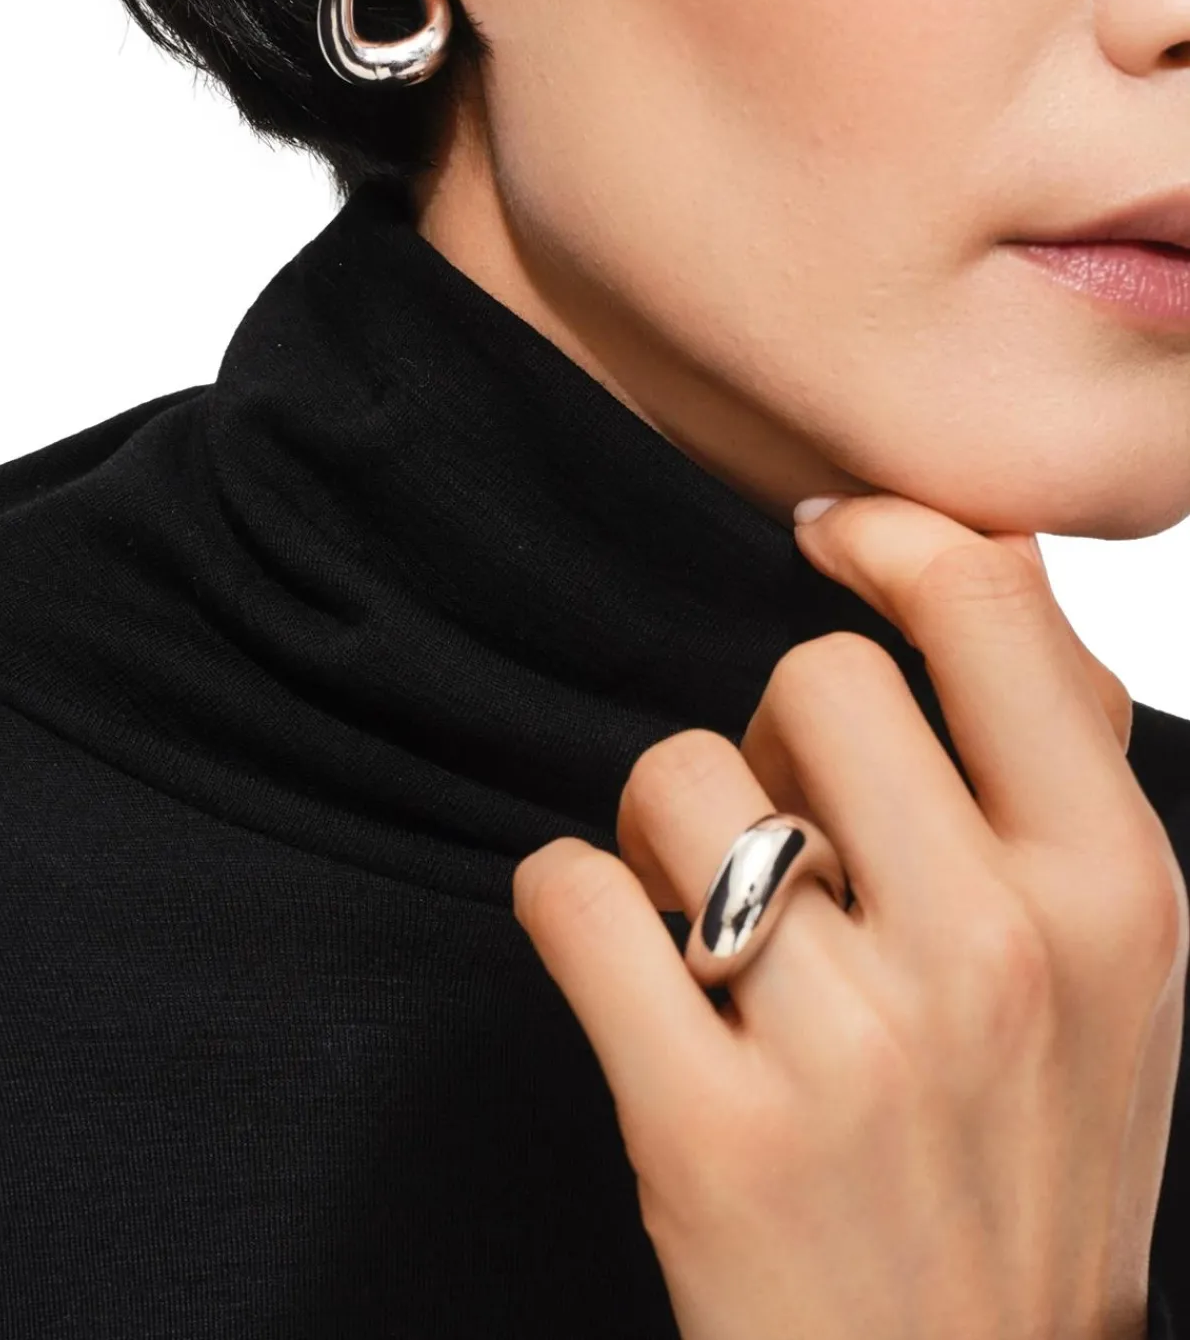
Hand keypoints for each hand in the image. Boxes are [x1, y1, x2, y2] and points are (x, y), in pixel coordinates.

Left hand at [511, 495, 1187, 1339]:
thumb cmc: (1032, 1148)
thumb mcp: (1118, 958)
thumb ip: (1064, 753)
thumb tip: (983, 548)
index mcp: (1114, 891)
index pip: (988, 609)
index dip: (891, 538)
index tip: (826, 541)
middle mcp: (995, 955)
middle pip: (810, 681)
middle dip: (775, 739)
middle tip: (786, 830)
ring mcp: (850, 1048)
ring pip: (674, 778)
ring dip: (665, 836)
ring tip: (715, 928)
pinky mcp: (708, 1130)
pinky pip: (569, 893)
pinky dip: (570, 904)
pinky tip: (622, 962)